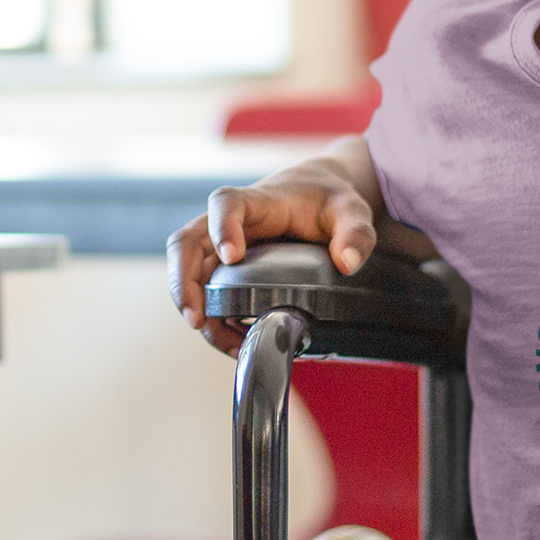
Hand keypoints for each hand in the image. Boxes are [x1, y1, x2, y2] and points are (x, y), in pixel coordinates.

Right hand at [168, 166, 376, 355]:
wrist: (317, 196)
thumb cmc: (329, 201)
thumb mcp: (352, 210)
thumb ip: (356, 232)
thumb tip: (347, 263)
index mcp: (259, 201)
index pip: (226, 203)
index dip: (222, 227)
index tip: (232, 257)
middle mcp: (230, 222)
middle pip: (187, 242)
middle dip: (184, 280)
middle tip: (196, 317)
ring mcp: (223, 245)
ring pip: (189, 270)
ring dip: (194, 306)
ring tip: (223, 341)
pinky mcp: (227, 268)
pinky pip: (206, 291)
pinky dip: (214, 319)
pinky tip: (235, 343)